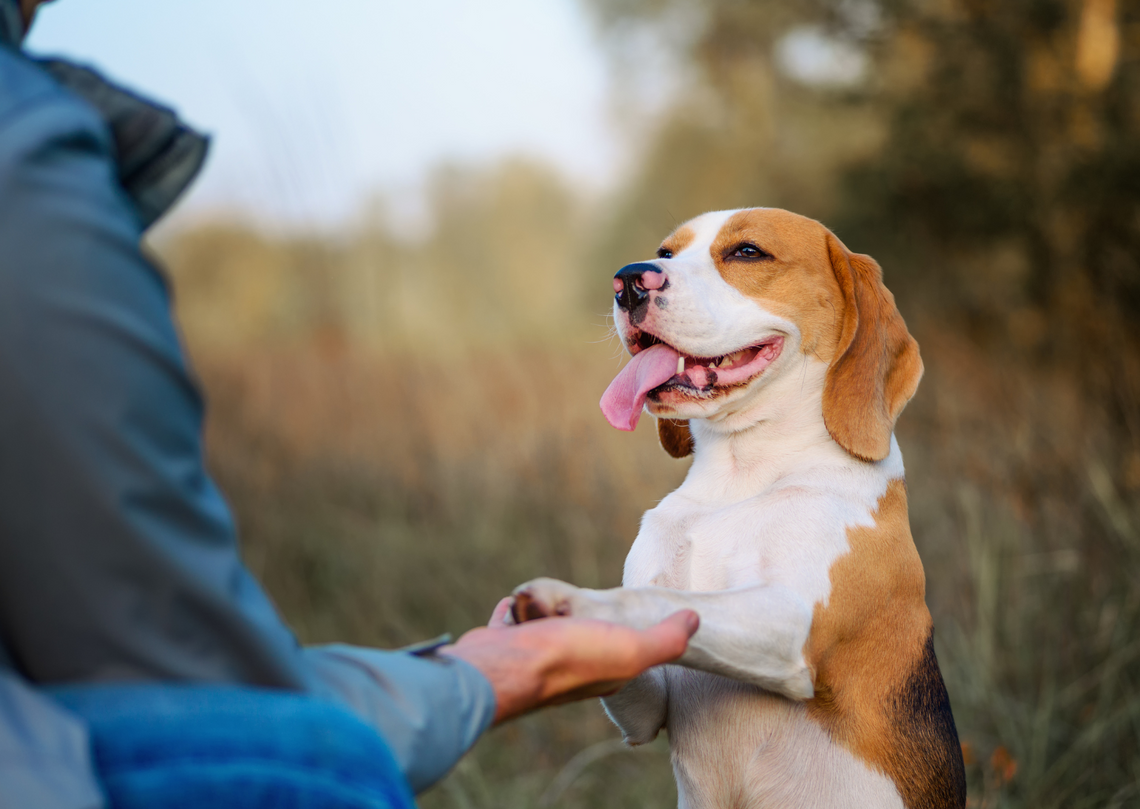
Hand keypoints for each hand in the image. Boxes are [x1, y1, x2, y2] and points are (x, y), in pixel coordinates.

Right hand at [440, 597, 697, 724]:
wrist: (503, 667)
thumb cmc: (569, 658)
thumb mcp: (631, 649)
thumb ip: (666, 640)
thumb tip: (696, 620)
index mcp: (603, 673)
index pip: (623, 650)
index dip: (628, 633)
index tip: (631, 614)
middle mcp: (568, 670)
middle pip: (579, 636)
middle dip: (580, 619)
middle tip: (581, 603)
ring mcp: (532, 657)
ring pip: (544, 628)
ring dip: (545, 611)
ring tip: (547, 600)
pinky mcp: (503, 645)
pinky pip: (510, 623)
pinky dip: (514, 612)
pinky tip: (514, 603)